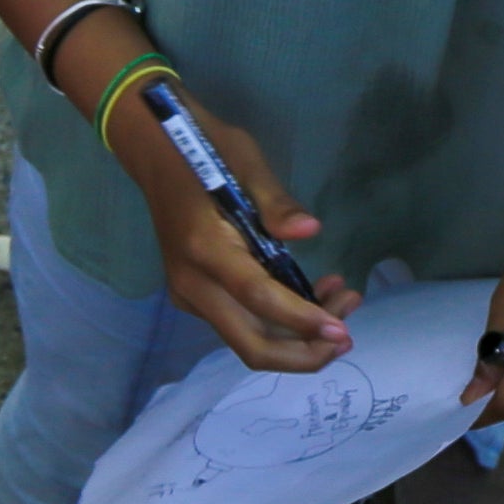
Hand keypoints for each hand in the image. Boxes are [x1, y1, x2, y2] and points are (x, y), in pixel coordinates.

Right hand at [118, 88, 358, 374]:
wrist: (156, 153)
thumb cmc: (206, 149)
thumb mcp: (247, 162)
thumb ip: (277, 203)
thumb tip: (310, 230)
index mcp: (205, 248)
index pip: (259, 299)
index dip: (302, 321)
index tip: (343, 332)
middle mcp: (193, 283)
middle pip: (251, 344)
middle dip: (303, 353)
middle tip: (346, 335)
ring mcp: (190, 294)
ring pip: (248, 339)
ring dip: (296, 338)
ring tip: (341, 302)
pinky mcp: (195, 295)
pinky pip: (241, 323)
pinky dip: (279, 323)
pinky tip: (312, 297)